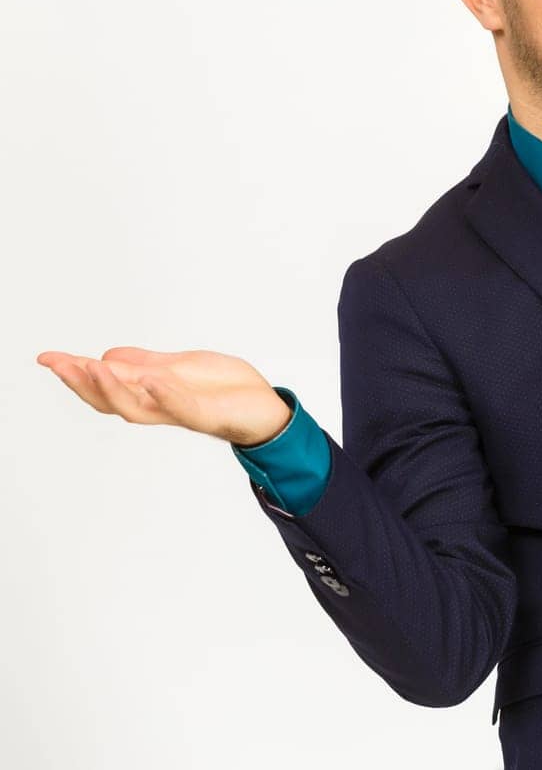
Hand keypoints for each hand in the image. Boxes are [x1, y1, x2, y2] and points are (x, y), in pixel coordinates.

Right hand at [36, 347, 292, 446]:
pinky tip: (152, 379)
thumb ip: (145, 364)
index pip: (105, 383)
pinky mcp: (205, 415)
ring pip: (136, 408)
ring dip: (113, 388)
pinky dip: (165, 394)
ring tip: (94, 367)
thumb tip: (107, 355)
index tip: (48, 357)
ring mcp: (180, 412)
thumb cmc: (225, 389)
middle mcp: (159, 406)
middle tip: (58, 364)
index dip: (75, 372)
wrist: (265, 407)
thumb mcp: (180, 366)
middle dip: (81, 382)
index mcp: (150, 392)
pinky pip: (181, 407)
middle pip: (109, 400)